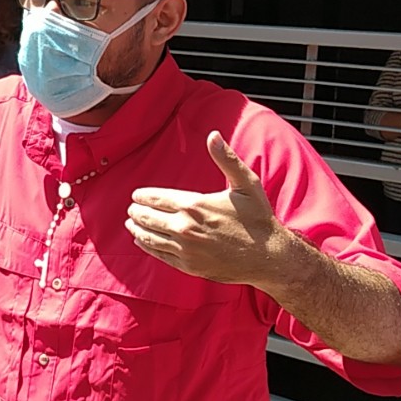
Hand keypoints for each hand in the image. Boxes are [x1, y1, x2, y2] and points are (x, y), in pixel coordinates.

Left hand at [126, 131, 296, 287]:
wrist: (269, 256)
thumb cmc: (258, 218)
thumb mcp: (246, 183)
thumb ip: (226, 159)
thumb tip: (213, 135)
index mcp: (194, 205)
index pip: (157, 198)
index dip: (143, 196)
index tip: (136, 195)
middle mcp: (185, 228)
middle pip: (149, 218)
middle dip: (137, 211)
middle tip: (131, 208)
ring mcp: (186, 249)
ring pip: (150, 237)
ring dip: (137, 229)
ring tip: (131, 223)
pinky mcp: (189, 266)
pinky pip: (160, 255)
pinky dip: (147, 246)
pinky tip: (142, 241)